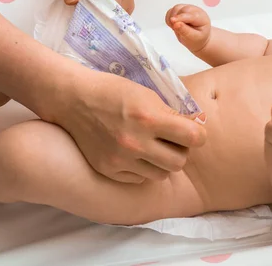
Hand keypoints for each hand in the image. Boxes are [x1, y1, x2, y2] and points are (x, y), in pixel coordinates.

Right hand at [54, 69, 206, 183]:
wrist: (74, 100)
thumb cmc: (114, 92)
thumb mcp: (148, 95)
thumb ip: (172, 114)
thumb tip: (197, 127)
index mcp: (149, 118)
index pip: (193, 138)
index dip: (198, 135)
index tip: (194, 132)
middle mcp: (135, 143)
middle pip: (179, 162)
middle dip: (181, 151)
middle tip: (173, 141)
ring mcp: (121, 160)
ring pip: (162, 174)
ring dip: (163, 163)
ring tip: (155, 148)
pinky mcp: (109, 170)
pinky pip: (140, 179)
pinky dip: (143, 169)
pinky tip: (135, 154)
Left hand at [59, 0, 134, 13]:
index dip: (87, 6)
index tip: (78, 15)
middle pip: (109, 6)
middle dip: (95, 16)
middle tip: (84, 19)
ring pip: (116, 13)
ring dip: (103, 18)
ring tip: (92, 16)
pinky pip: (122, 14)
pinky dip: (112, 18)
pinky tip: (103, 13)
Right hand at [166, 4, 211, 52]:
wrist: (197, 37)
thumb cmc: (198, 38)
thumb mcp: (194, 38)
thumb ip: (185, 31)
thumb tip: (176, 24)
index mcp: (202, 18)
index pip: (191, 15)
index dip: (181, 17)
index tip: (172, 20)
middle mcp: (195, 10)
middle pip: (182, 10)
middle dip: (176, 20)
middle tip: (176, 30)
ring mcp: (187, 8)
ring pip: (176, 8)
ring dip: (172, 19)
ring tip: (176, 29)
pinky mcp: (180, 9)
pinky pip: (171, 11)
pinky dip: (169, 18)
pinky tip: (174, 25)